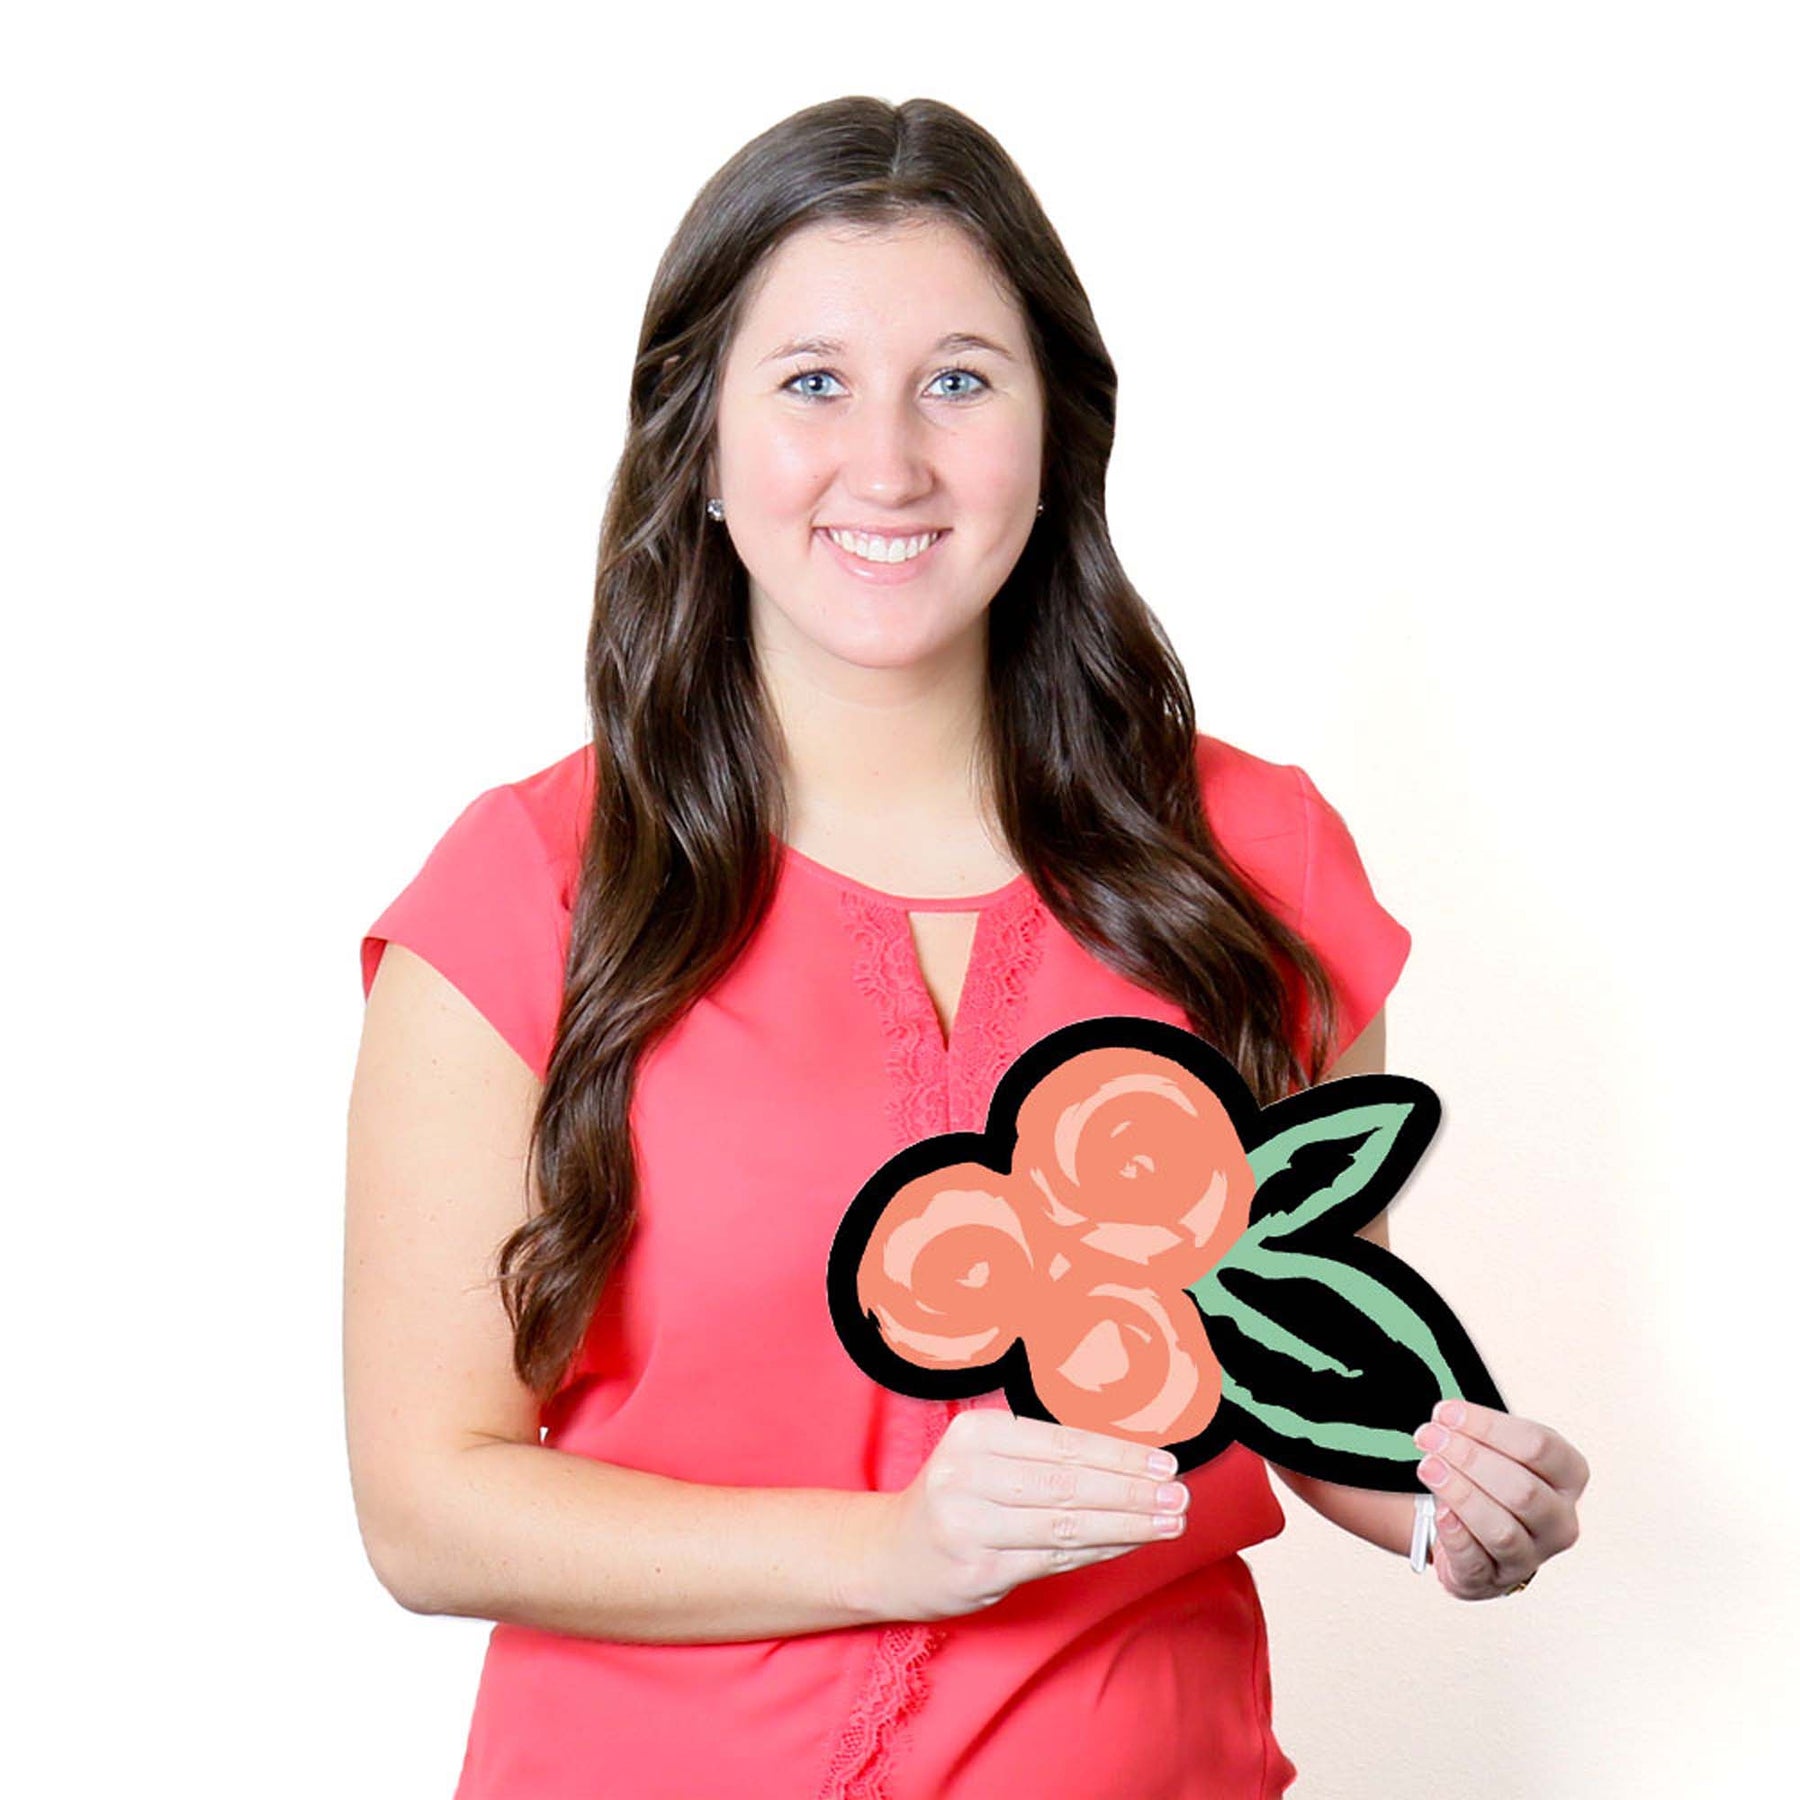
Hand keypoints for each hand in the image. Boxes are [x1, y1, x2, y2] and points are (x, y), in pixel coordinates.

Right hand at [856, 1410, 1192, 1623]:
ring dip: (1127, 1523)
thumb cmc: (956, 1498)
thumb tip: (1128, 1457)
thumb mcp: (982, 1456)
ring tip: (1171, 1519)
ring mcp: (971, 1525)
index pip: (1061, 1443)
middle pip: (1068, 1483)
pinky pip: (1055, 1558)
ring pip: (1067, 1523)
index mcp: (975, 1433)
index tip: (1164, 1461)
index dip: (1118, 1454)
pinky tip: (1131, 1541)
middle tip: (1179, 1493)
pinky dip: (1100, 1548)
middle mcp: (968, 1475)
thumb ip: (1042, 1454)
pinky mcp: (980, 1570)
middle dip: (1131, 1489)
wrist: (892, 1554)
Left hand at [1413, 1400, 1587, 1600]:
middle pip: (1522, 1489)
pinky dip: (1455, 1534)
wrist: (1477, 1536)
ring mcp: (1532, 1556)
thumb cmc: (1490, 1482)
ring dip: (1460, 1493)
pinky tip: (1439, 1511)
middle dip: (1469, 1458)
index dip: (1488, 1426)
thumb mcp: (1498, 1451)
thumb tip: (1445, 1416)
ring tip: (1428, 1468)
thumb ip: (1480, 1433)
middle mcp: (1559, 1521)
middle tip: (1429, 1436)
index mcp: (1568, 1477)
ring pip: (1502, 1529)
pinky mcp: (1495, 1579)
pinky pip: (1476, 1560)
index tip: (1446, 1413)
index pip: (1539, 1446)